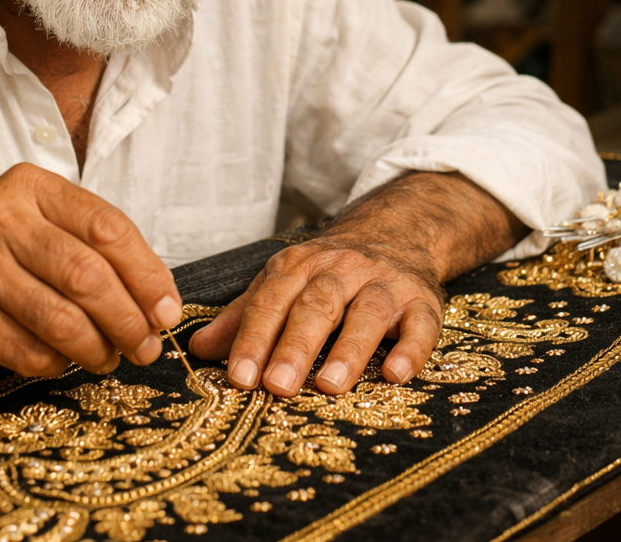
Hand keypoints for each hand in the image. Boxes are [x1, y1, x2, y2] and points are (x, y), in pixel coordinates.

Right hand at [0, 162, 182, 378]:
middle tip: (147, 346)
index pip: (106, 226)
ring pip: (62, 320)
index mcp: (28, 187)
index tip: (168, 309)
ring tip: (111, 358)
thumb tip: (159, 300)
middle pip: (88, 275)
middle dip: (129, 319)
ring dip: (99, 349)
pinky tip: (61, 360)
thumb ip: (91, 245)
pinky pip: (30, 352)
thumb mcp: (33, 223)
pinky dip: (58, 363)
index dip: (147, 273)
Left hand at [189, 172, 524, 395]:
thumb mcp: (282, 283)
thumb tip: (198, 350)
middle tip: (277, 385)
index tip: (238, 376)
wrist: (395, 233)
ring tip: (329, 385)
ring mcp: (384, 282)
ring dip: (349, 349)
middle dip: (294, 346)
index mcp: (299, 265)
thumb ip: (242, 317)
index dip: (253, 338)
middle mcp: (341, 269)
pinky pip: (421, 325)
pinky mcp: (423, 301)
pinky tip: (396, 374)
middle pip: (316, 306)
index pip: (271, 301)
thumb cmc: (327, 273)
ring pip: (367, 312)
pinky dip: (410, 349)